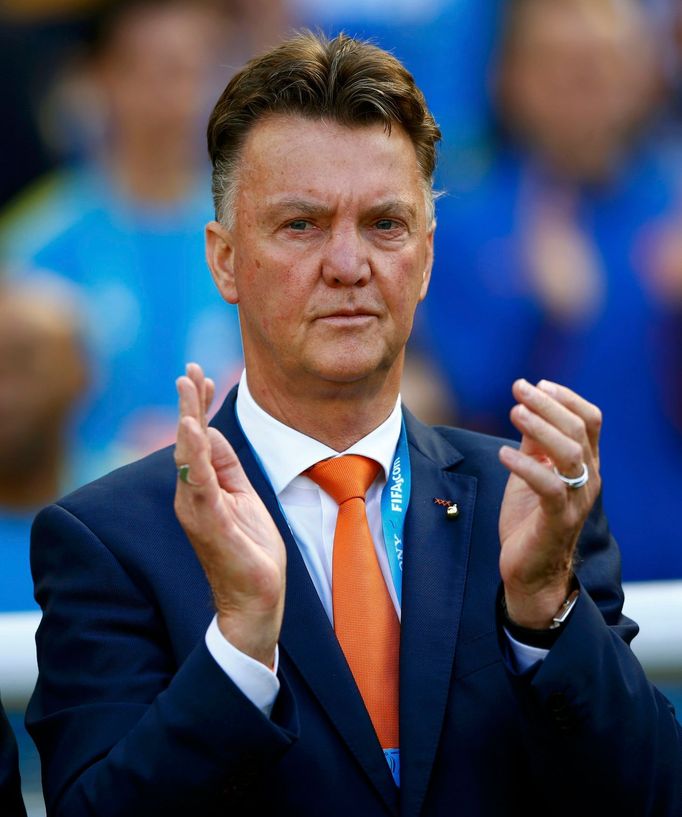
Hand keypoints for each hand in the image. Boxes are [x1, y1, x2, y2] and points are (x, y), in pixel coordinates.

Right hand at [173, 363, 285, 666]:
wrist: (254, 599)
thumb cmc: (249, 551)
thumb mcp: (242, 497)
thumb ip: (226, 466)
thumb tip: (212, 433)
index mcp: (203, 487)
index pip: (199, 439)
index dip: (199, 407)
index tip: (201, 376)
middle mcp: (193, 495)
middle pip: (189, 441)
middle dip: (190, 403)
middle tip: (189, 370)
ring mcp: (198, 508)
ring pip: (189, 455)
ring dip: (188, 419)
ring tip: (187, 387)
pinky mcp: (209, 521)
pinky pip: (199, 481)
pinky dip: (193, 454)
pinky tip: (192, 429)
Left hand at [498, 379, 601, 627]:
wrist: (530, 570)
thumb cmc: (529, 518)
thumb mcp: (530, 472)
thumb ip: (532, 444)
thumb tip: (526, 407)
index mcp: (584, 464)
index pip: (589, 420)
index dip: (565, 398)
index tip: (536, 383)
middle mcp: (587, 479)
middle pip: (579, 430)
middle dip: (548, 404)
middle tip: (519, 388)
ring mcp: (576, 500)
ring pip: (571, 454)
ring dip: (541, 428)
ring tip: (515, 411)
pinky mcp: (558, 520)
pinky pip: (549, 487)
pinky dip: (526, 467)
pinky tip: (504, 453)